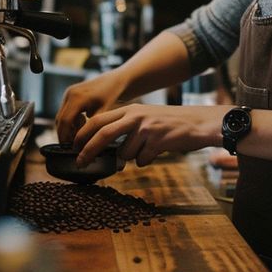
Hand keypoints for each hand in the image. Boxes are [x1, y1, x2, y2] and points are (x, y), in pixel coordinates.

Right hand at [54, 71, 129, 143]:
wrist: (117, 79)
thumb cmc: (113, 95)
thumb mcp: (104, 113)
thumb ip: (92, 127)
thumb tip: (85, 144)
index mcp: (77, 98)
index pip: (65, 122)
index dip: (65, 137)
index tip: (70, 149)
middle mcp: (70, 94)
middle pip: (60, 120)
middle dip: (65, 134)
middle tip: (73, 147)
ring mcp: (69, 93)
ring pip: (62, 116)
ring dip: (68, 128)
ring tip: (80, 137)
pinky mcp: (71, 94)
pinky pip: (66, 111)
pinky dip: (71, 120)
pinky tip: (83, 125)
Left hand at [73, 104, 228, 167]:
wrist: (197, 123)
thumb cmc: (169, 123)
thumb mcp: (144, 117)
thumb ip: (126, 128)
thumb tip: (108, 149)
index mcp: (130, 109)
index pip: (99, 120)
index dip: (83, 134)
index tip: (74, 146)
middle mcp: (136, 116)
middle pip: (103, 134)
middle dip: (89, 150)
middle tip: (80, 162)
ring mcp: (147, 128)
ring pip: (125, 153)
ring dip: (132, 157)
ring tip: (147, 148)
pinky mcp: (158, 141)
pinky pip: (142, 160)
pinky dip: (147, 160)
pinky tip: (158, 150)